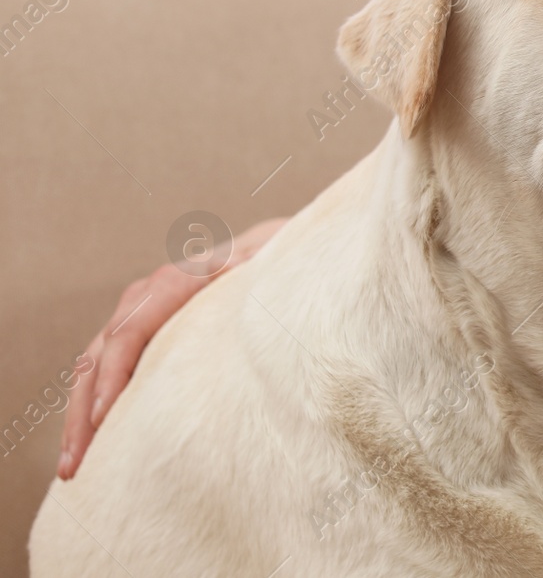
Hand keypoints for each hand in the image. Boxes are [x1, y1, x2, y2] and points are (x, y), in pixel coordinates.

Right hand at [57, 216, 288, 479]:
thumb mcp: (279, 268)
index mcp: (187, 277)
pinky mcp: (151, 332)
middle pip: (104, 351)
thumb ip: (260, 276)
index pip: (133, 327)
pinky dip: (95, 407)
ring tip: (73, 470)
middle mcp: (157, 291)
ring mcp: (148, 311)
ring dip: (81, 416)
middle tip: (78, 465)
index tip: (106, 419)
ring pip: (97, 364)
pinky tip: (92, 449)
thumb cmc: (289, 266)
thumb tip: (243, 279)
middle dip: (85, 409)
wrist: (289, 252)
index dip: (115, 373)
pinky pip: (110, 369)